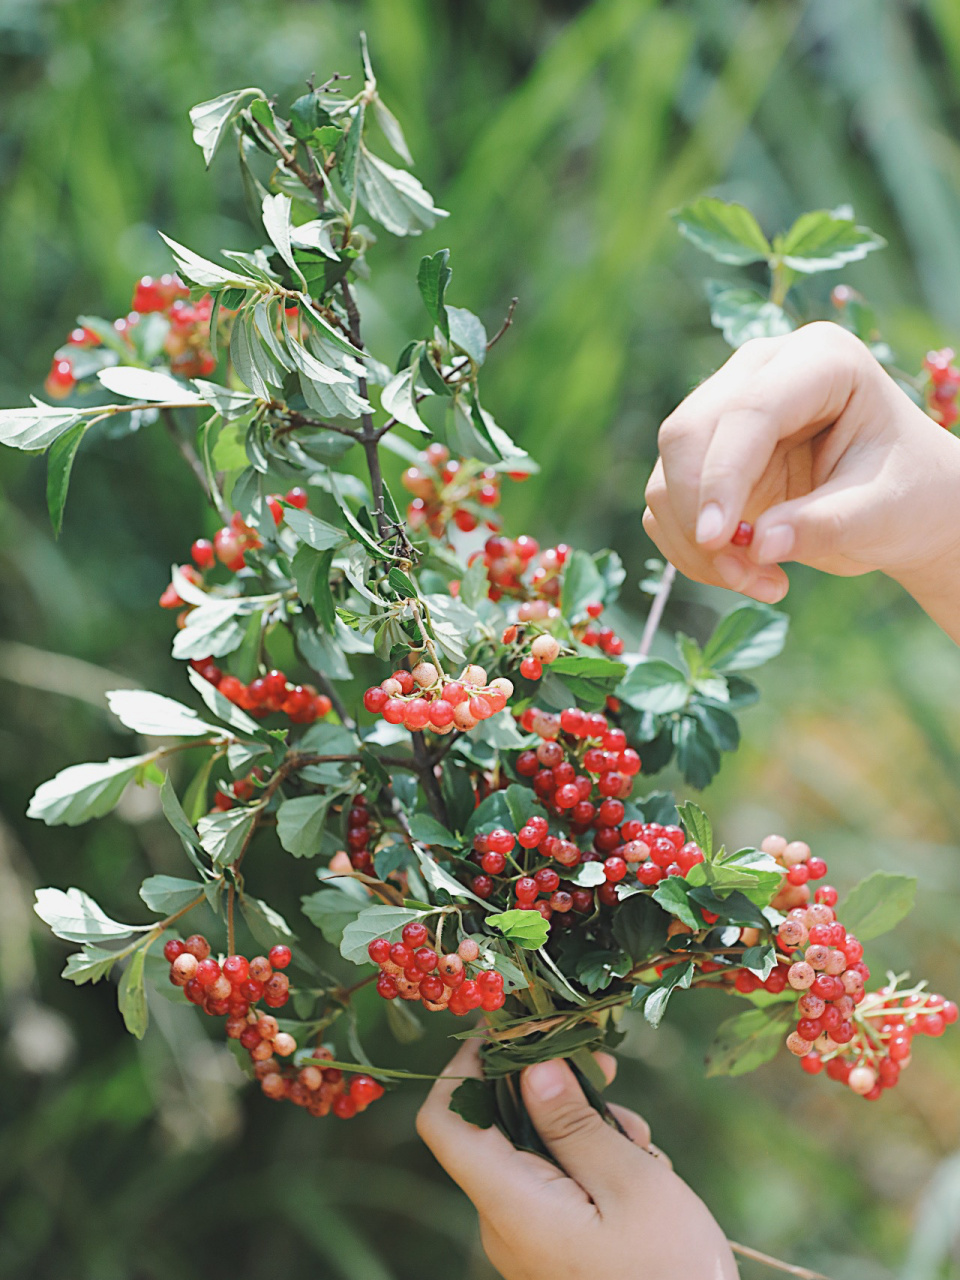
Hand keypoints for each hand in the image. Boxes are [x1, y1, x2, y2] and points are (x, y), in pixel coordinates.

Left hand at [417, 1041, 736, 1279]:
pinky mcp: (552, 1244)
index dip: (462, 1064)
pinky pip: (556, 1182)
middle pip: (498, 1125)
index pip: (444, 1121)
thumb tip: (531, 1064)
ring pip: (536, 1149)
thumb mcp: (633, 1185)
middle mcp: (503, 1220)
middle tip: (607, 1068)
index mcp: (510, 1204)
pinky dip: (593, 1161)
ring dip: (585, 1127)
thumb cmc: (669, 1273)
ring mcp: (527, 1236)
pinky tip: (641, 1169)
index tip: (506, 1027)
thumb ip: (576, 1122)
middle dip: (550, 1087)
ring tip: (641, 1144)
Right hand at [643, 322, 959, 639]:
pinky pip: (666, 508)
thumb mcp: (884, 512)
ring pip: (668, 476)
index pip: (748, 410)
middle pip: (687, 434)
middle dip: (700, 514)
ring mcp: (723, 413)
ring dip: (696, 545)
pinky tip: (745, 574)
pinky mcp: (704, 460)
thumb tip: (759, 544)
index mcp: (820, 359)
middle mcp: (759, 373)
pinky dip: (691, 553)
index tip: (716, 541)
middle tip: (744, 576)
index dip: (722, 475)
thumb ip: (825, 524)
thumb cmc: (909, 494)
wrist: (904, 506)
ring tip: (762, 583)